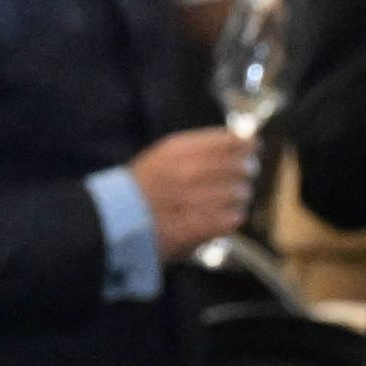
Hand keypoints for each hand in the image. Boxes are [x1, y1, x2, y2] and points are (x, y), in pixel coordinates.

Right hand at [128, 127, 257, 259]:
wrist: (113, 223)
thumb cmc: (137, 188)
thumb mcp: (161, 156)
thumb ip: (197, 149)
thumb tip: (240, 143)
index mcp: (179, 150)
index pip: (232, 141)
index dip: (248, 146)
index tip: (252, 150)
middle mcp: (192, 170)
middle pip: (242, 167)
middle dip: (244, 173)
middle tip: (239, 179)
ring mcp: (198, 198)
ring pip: (242, 193)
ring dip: (238, 198)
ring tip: (225, 201)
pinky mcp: (202, 224)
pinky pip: (235, 217)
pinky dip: (232, 217)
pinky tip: (220, 217)